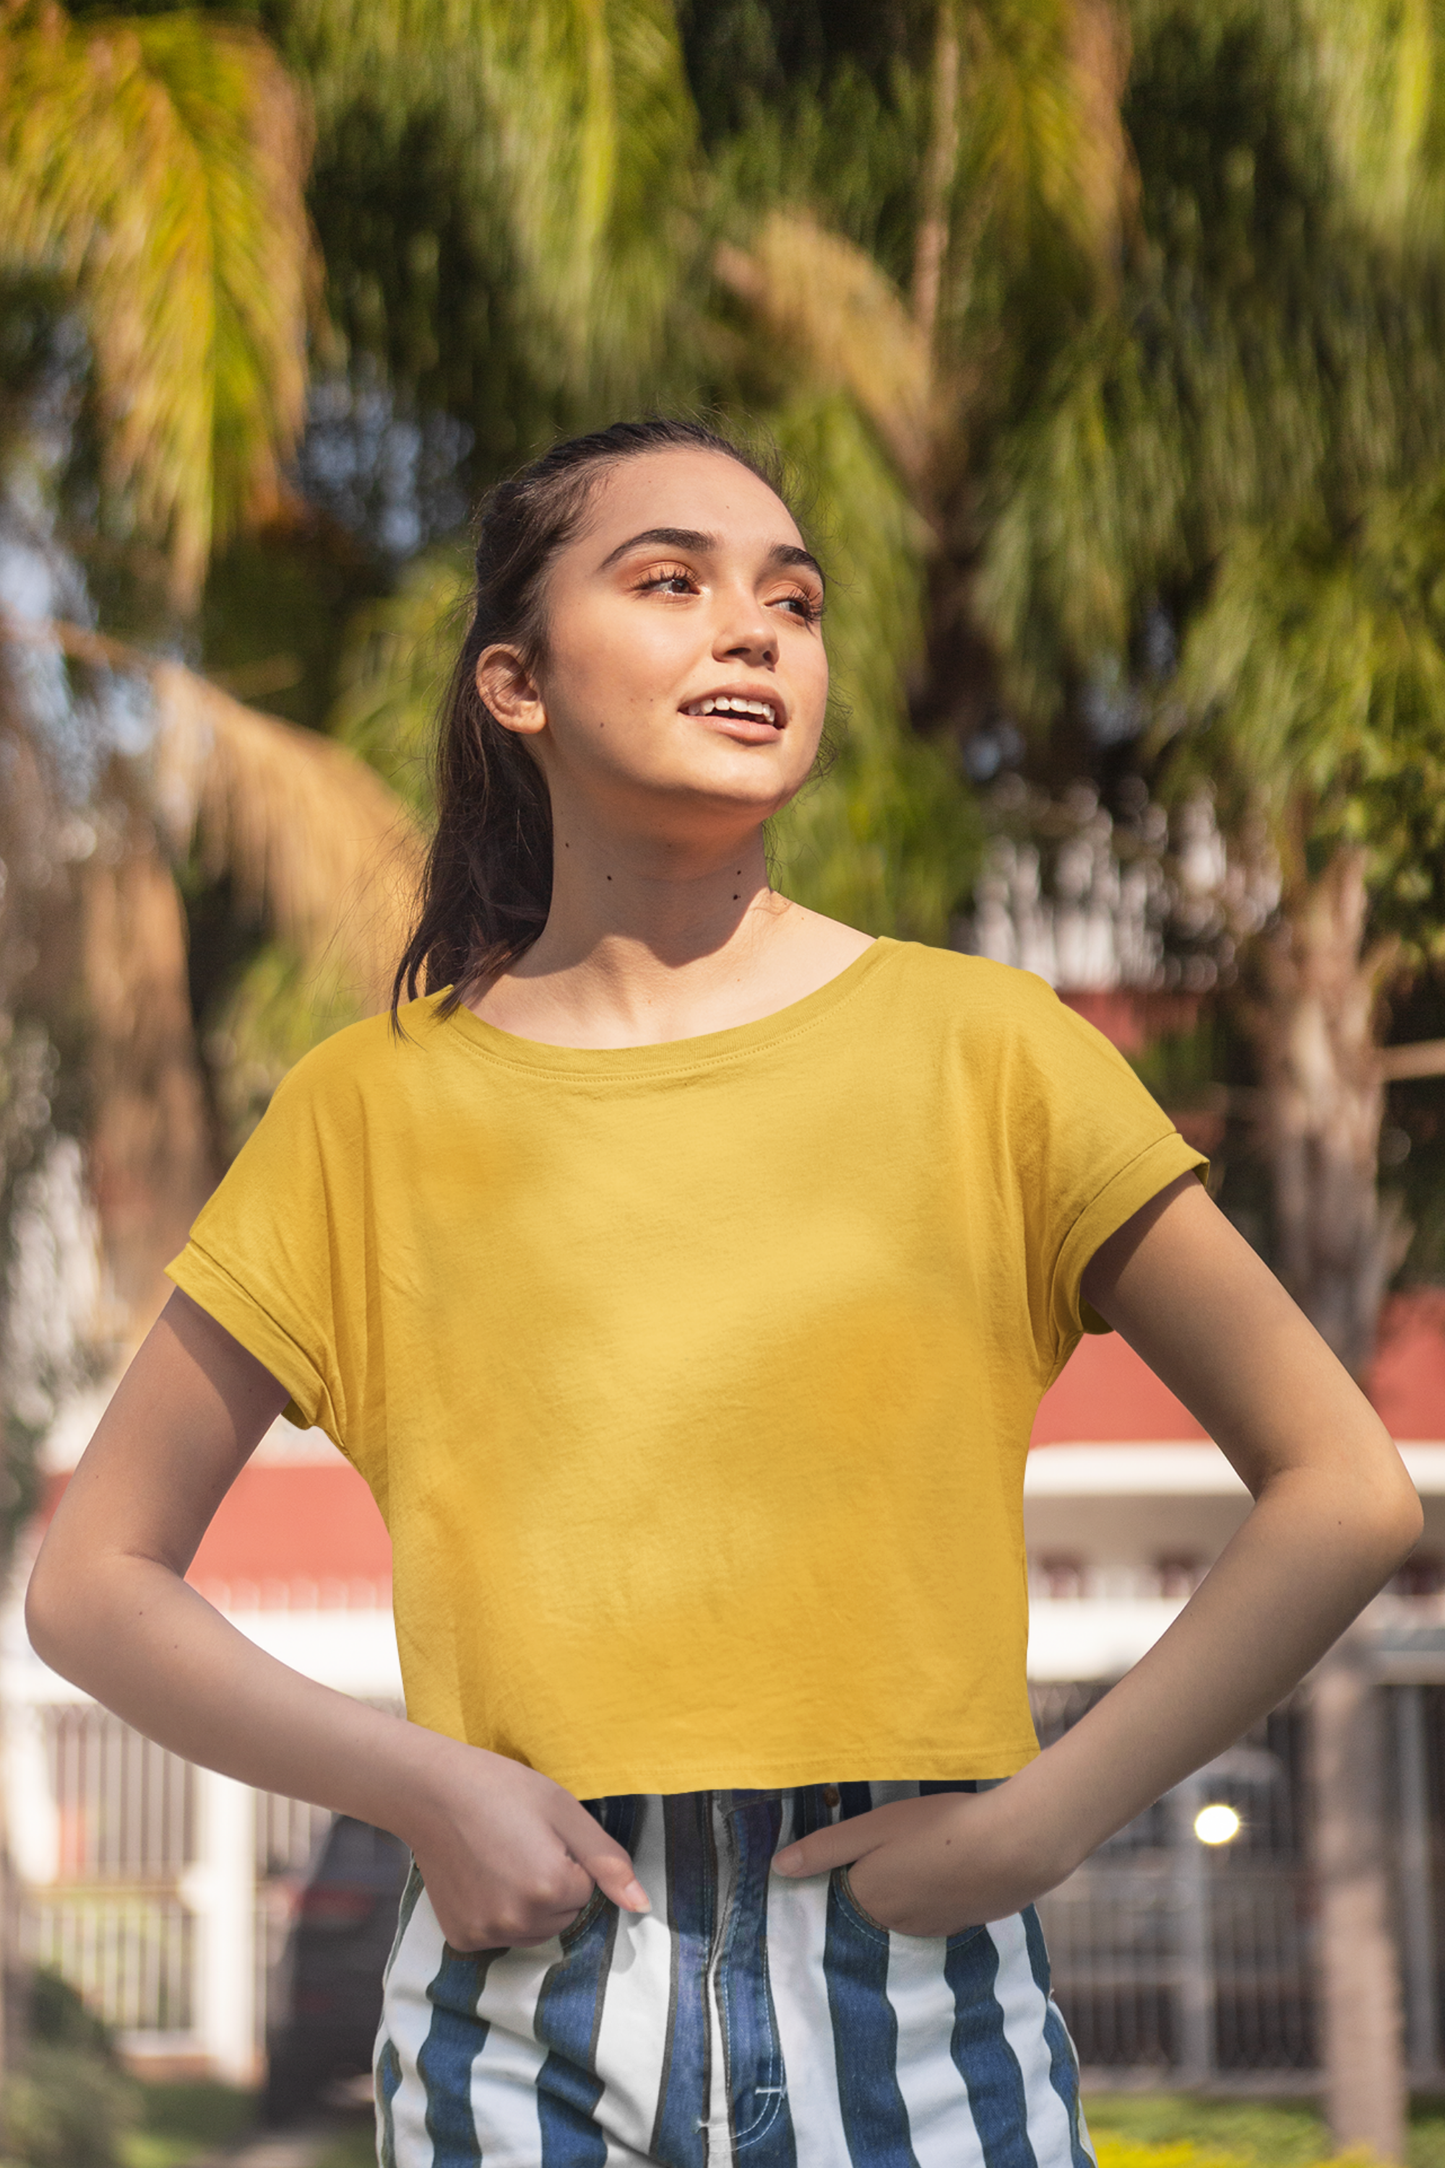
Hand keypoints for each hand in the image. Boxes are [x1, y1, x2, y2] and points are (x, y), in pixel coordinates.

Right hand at [398, 1735, 648, 1949]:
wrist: (432, 1793)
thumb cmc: (503, 1790)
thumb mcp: (564, 1811)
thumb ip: (608, 1861)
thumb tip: (642, 1906)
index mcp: (550, 1889)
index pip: (586, 1891)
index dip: (569, 1860)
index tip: (541, 1835)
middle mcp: (518, 1921)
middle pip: (562, 1916)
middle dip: (554, 1887)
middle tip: (522, 1845)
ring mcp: (487, 1935)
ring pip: (535, 1931)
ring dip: (530, 1905)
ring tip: (503, 1860)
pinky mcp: (463, 1939)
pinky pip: (502, 1936)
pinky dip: (499, 1915)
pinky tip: (482, 1879)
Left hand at [772, 1786, 1068, 1937]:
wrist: (1015, 1848)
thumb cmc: (941, 1828)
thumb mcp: (876, 1827)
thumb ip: (828, 1848)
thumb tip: (778, 1867)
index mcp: (868, 1900)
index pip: (836, 1896)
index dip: (837, 1875)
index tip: (841, 1856)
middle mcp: (895, 1926)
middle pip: (869, 1906)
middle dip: (868, 1884)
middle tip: (880, 1850)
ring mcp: (931, 1930)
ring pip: (901, 1911)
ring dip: (901, 1892)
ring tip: (912, 1857)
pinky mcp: (961, 1925)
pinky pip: (931, 1913)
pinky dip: (929, 1896)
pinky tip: (942, 1869)